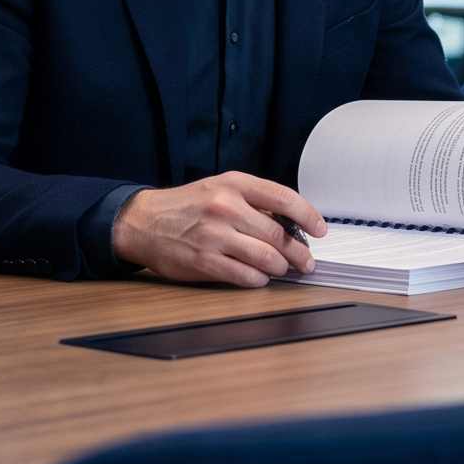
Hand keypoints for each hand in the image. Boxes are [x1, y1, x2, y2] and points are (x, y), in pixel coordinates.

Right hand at [111, 172, 325, 287]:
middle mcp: (226, 207)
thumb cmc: (185, 206)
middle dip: (299, 252)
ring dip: (281, 268)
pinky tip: (259, 277)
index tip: (319, 229)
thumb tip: (290, 223)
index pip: (284, 198)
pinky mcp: (205, 262)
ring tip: (283, 269)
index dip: (309, 216)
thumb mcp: (219, 189)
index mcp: (234, 184)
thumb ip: (252, 201)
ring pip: (267, 258)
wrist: (143, 222)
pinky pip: (246, 276)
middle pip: (279, 235)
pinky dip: (258, 279)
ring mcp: (215, 236)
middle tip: (306, 261)